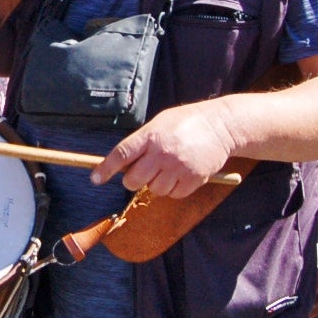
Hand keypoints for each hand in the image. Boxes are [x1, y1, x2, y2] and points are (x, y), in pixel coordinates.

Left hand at [90, 102, 237, 198]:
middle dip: (133, 180)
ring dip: (156, 184)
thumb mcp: (159, 123)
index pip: (121, 155)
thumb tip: (121, 163)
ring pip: (153, 190)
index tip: (96, 179)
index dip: (105, 169)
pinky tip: (181, 173)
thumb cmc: (185, 123)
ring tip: (168, 168)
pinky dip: (174, 189)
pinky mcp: (193, 179)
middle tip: (141, 172)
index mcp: (150, 135)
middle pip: (133, 180)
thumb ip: (141, 142)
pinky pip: (173, 195)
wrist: (221, 126)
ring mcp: (178, 167)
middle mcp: (162, 152)